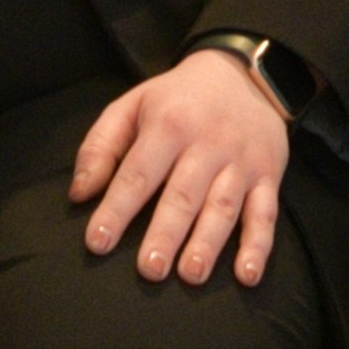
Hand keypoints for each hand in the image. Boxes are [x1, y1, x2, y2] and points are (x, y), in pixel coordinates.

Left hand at [74, 49, 292, 283]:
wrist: (243, 73)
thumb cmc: (177, 99)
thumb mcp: (132, 105)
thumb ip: (100, 146)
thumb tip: (80, 193)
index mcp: (170, 124)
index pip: (139, 172)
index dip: (117, 208)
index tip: (98, 241)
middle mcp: (209, 143)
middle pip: (184, 194)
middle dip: (166, 233)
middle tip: (149, 270)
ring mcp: (242, 161)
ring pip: (224, 206)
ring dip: (208, 243)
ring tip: (190, 274)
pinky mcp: (269, 175)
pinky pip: (266, 213)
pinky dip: (259, 245)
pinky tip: (247, 274)